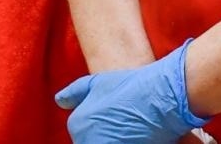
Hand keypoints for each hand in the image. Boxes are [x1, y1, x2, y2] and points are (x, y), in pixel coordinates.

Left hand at [55, 39, 208, 143]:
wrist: (161, 95)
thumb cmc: (132, 87)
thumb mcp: (98, 82)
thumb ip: (75, 92)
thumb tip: (59, 100)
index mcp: (77, 124)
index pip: (85, 136)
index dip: (104, 131)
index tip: (119, 123)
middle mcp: (85, 140)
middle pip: (96, 142)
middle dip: (111, 137)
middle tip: (128, 127)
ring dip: (121, 139)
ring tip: (135, 132)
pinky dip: (131, 141)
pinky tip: (141, 137)